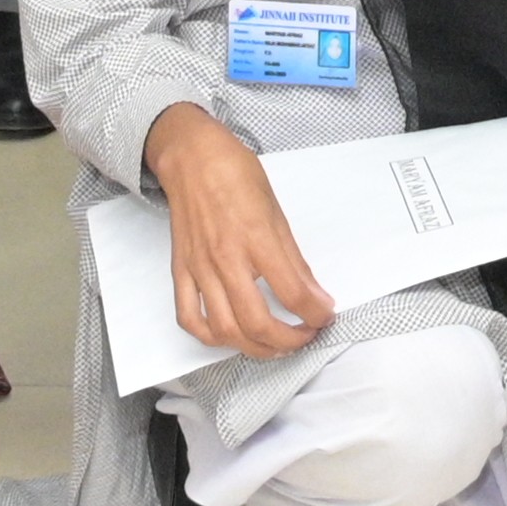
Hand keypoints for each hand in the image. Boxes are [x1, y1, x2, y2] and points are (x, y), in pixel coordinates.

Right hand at [151, 105, 334, 360]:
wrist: (192, 157)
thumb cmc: (236, 175)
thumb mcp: (277, 212)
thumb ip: (294, 259)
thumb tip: (315, 295)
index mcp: (257, 239)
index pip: (293, 293)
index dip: (316, 314)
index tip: (326, 316)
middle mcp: (226, 259)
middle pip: (258, 323)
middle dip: (289, 341)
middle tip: (305, 336)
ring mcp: (200, 269)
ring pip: (225, 330)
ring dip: (254, 348)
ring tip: (273, 344)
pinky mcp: (181, 272)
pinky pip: (189, 318)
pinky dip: (211, 337)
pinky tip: (230, 335)